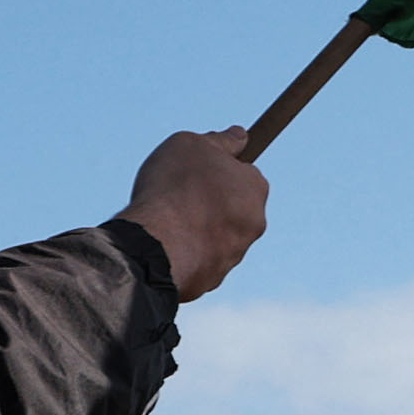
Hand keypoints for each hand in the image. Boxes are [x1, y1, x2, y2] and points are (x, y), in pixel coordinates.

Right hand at [116, 124, 270, 300]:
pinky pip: (197, 259)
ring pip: (214, 235)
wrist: (158, 246)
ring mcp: (234, 255)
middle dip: (208, 200)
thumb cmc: (175, 189)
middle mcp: (254, 224)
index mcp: (255, 188)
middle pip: (232, 206)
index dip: (218, 169)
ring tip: (166, 220)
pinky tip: (163, 244)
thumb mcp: (192, 145)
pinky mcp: (211, 279)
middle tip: (177, 194)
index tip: (197, 170)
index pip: (244, 172)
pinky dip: (182, 251)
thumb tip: (240, 135)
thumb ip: (219, 140)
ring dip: (194, 227)